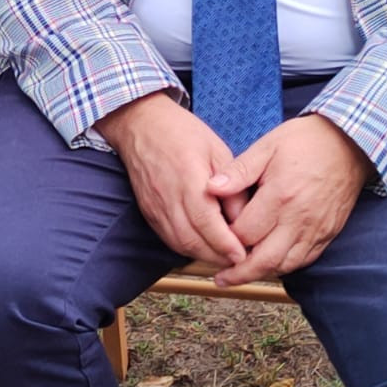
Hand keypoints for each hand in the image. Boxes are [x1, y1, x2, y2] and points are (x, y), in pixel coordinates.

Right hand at [96, 92, 244, 267]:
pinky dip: (187, 248)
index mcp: (189, 179)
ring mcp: (155, 206)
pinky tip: (203, 247)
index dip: (226, 245)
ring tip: (224, 258)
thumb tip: (244, 220)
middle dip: (218, 257)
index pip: (207, 223)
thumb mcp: (218, 151)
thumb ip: (232, 187)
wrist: (142, 124)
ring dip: (203, 256)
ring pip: (179, 244)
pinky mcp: (148, 211)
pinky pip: (168, 238)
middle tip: (239, 262)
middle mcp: (168, 198)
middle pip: (193, 241)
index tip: (244, 255)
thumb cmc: (182, 132)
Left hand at [208, 114, 374, 287]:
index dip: (226, 239)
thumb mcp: (267, 146)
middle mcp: (299, 219)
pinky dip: (285, 266)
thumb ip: (239, 171)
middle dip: (240, 273)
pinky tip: (271, 263)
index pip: (245, 232)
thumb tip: (211, 188)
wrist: (349, 143)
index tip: (214, 239)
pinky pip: (304, 260)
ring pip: (285, 265)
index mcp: (280, 196)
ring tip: (241, 274)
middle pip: (265, 260)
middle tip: (222, 278)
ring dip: (262, 273)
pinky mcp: (327, 233)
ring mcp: (316, 229)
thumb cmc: (305, 142)